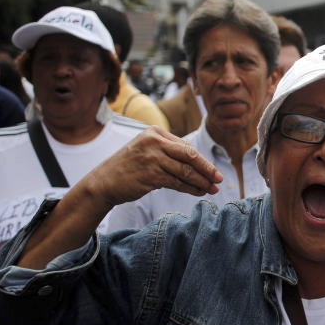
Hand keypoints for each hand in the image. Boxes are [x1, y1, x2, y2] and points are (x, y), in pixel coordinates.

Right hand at [83, 126, 222, 209]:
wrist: (104, 182)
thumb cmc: (129, 167)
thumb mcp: (148, 150)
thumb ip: (170, 152)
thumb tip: (199, 164)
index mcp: (155, 131)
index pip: (186, 147)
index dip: (202, 160)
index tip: (213, 171)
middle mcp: (154, 141)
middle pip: (190, 156)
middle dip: (208, 169)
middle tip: (220, 179)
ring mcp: (152, 157)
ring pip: (185, 171)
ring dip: (201, 182)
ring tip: (212, 189)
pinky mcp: (150, 174)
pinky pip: (177, 182)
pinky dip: (190, 188)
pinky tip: (199, 192)